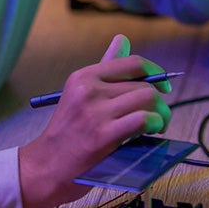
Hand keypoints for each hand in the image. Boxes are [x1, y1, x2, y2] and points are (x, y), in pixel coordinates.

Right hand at [18, 35, 172, 207]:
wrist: (45, 168)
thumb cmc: (67, 133)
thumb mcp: (79, 94)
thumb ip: (105, 69)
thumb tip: (123, 39)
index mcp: (84, 76)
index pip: (133, 63)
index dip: (156, 72)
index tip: (163, 86)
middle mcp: (89, 89)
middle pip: (144, 84)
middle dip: (159, 101)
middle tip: (159, 117)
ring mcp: (95, 112)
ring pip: (148, 98)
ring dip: (161, 114)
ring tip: (158, 126)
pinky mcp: (102, 135)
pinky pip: (143, 119)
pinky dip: (155, 124)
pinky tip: (152, 132)